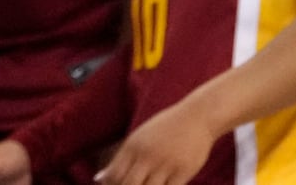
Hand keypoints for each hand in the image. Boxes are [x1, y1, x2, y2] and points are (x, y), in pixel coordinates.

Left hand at [97, 104, 215, 184]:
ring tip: (147, 184)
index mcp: (132, 146)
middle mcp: (146, 155)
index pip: (114, 174)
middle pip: (129, 184)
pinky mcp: (183, 171)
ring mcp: (165, 164)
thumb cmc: (164, 130)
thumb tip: (99, 179)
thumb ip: (120, 160)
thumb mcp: (138, 139)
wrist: (196, 117)